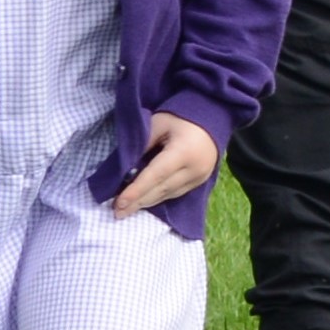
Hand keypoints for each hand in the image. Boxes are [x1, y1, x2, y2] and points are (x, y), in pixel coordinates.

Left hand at [108, 113, 224, 216]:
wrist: (213, 117)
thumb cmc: (181, 116)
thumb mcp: (158, 123)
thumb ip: (143, 144)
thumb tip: (126, 169)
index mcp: (183, 151)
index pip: (155, 175)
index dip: (136, 190)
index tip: (118, 203)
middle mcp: (194, 169)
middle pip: (161, 189)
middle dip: (137, 202)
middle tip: (116, 213)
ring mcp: (199, 177)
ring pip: (168, 194)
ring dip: (146, 203)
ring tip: (125, 210)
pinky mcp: (200, 182)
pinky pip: (176, 193)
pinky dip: (158, 198)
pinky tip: (144, 202)